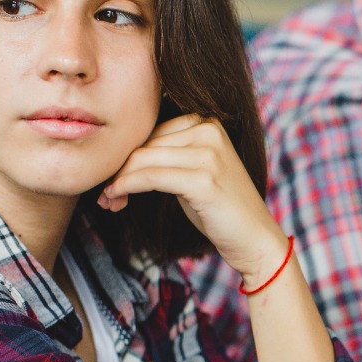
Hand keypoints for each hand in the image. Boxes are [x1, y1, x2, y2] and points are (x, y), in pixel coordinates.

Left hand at [100, 114, 286, 281]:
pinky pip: (149, 177)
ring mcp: (208, 154)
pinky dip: (125, 187)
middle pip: (144, 143)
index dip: (126, 154)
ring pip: (142, 159)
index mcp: (208, 122)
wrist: (256, 239)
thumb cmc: (221, 210)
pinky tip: (116, 198)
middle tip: (105, 194)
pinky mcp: (203, 179)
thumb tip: (120, 155)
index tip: (111, 178)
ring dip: (117, 180)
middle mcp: (209, 131)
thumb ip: (168, 155)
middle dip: (118, 168)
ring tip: (108, 200)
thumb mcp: (195, 172)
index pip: (151, 131)